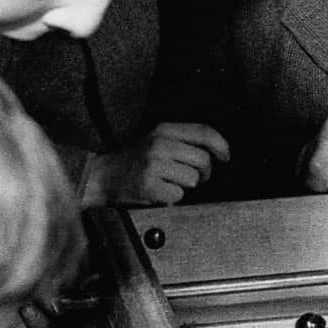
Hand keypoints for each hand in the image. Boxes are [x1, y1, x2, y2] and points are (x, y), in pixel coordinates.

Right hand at [80, 121, 229, 207]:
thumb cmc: (135, 160)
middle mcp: (159, 144)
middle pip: (203, 160)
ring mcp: (153, 164)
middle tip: (194, 178)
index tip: (226, 157)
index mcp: (164, 129)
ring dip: (185, 186)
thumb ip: (183, 141)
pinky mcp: (149, 185)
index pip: (204, 132)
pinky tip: (158, 192)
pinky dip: (171, 198)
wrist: (102, 176)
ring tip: (168, 183)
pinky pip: (178, 195)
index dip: (221, 145)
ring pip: (193, 179)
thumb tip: (218, 150)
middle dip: (204, 173)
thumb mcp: (156, 140)